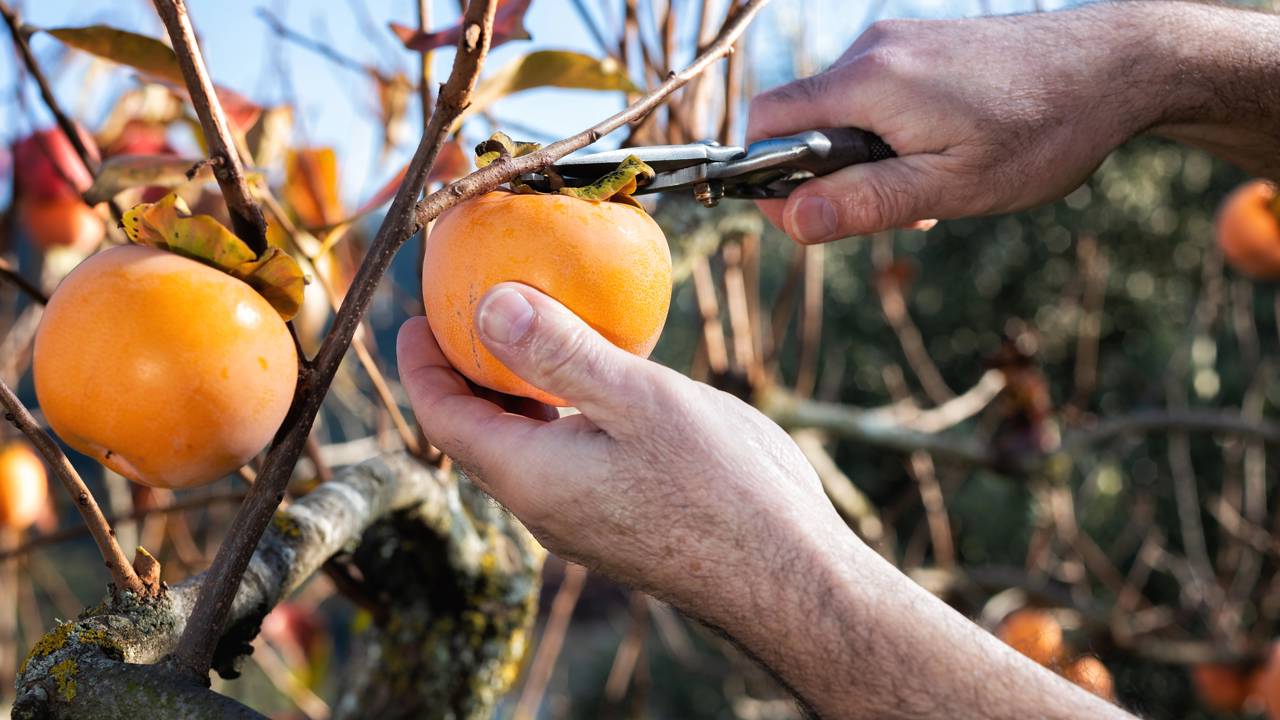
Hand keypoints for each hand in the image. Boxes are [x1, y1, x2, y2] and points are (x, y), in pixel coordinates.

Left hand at [397, 284, 1132, 718]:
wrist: (784, 574)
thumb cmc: (718, 486)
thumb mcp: (637, 400)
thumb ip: (559, 352)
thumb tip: (487, 304)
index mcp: (529, 476)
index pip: (444, 417)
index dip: (421, 364)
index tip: (416, 314)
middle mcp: (542, 503)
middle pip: (476, 431)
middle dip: (461, 371)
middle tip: (464, 312)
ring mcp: (580, 517)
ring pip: (522, 445)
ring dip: (511, 390)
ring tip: (523, 334)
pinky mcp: (616, 518)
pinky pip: (564, 455)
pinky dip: (557, 410)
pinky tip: (594, 380)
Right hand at [747, 7, 1153, 242]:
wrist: (1116, 66)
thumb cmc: (1041, 130)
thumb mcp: (951, 186)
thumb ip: (864, 203)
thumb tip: (791, 221)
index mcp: (868, 81)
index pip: (767, 122)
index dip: (768, 176)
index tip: (805, 218)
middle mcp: (872, 49)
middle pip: (802, 121)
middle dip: (828, 177)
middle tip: (893, 211)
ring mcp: (896, 41)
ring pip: (839, 112)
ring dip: (864, 161)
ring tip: (930, 186)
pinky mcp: (920, 45)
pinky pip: (873, 95)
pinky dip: (889, 135)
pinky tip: (941, 155)